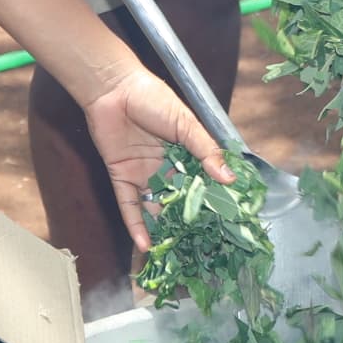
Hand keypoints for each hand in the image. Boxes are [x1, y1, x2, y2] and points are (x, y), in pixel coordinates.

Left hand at [83, 67, 229, 247]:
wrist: (114, 88)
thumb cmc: (152, 98)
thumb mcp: (186, 124)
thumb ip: (206, 150)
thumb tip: (229, 177)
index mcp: (185, 155)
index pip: (203, 184)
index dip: (213, 202)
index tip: (227, 223)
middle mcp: (166, 169)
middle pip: (180, 201)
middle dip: (190, 223)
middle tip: (204, 247)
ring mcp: (144, 176)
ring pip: (156, 209)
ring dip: (164, 231)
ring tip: (175, 255)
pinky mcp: (122, 178)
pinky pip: (130, 207)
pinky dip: (136, 225)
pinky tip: (146, 244)